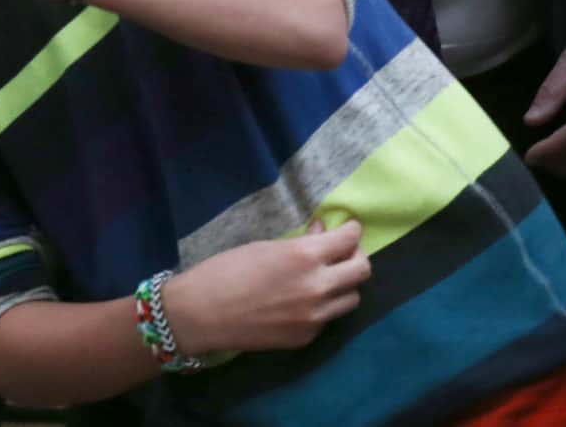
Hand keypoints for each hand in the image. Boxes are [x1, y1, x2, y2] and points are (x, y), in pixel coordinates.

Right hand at [165, 219, 368, 357]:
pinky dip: (322, 306)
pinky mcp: (307, 337)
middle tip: (343, 251)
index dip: (352, 230)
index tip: (349, 228)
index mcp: (305, 257)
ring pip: (352, 298)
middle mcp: (319, 287)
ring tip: (326, 278)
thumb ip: (300, 243)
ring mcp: (316, 316)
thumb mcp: (264, 247)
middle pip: (362, 270)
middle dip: (356, 256)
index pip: (349, 240)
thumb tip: (322, 234)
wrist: (203, 313)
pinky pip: (328, 318)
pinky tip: (302, 301)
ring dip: (343, 284)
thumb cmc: (226, 270)